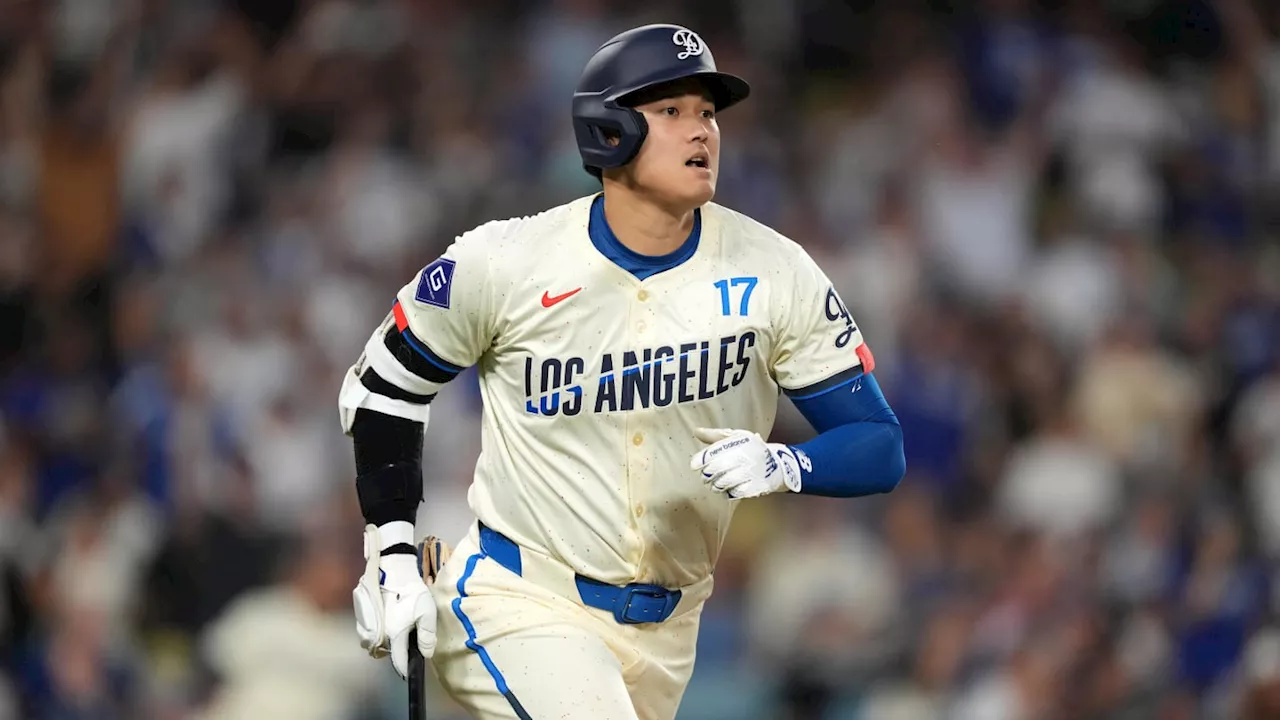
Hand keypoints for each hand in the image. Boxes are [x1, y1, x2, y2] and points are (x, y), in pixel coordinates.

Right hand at [352, 524, 436, 677]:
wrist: (392, 569)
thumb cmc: (411, 591)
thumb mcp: (427, 612)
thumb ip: (427, 636)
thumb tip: (426, 654)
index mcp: (394, 635)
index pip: (399, 661)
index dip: (405, 668)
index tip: (410, 671)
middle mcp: (377, 634)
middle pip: (385, 653)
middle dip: (395, 653)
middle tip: (405, 643)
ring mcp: (366, 626)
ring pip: (374, 644)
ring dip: (384, 643)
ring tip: (395, 631)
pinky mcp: (361, 617)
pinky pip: (367, 633)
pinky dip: (375, 632)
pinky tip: (385, 621)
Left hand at [690, 427, 802, 498]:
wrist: (777, 464)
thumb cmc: (752, 449)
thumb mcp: (736, 437)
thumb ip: (715, 435)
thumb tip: (696, 431)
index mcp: (737, 442)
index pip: (711, 454)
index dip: (699, 461)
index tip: (696, 465)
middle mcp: (743, 457)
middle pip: (713, 470)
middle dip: (706, 475)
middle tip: (707, 475)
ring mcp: (749, 473)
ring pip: (722, 483)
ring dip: (716, 485)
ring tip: (718, 482)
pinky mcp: (755, 487)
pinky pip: (733, 493)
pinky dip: (728, 492)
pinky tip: (729, 487)